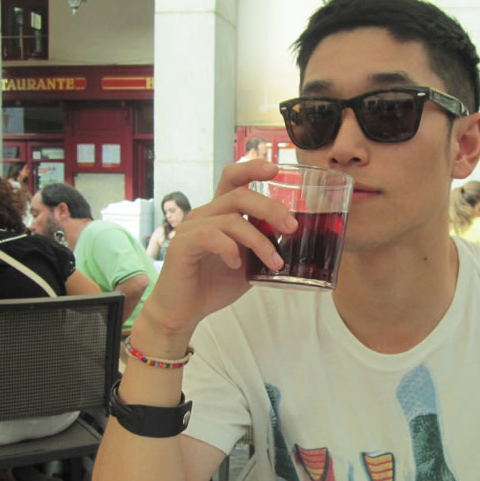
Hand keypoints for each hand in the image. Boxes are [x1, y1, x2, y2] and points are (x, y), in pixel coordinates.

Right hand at [132, 160, 294, 347]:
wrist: (183, 312)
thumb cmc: (213, 285)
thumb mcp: (248, 264)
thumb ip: (264, 248)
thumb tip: (296, 244)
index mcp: (219, 214)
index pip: (232, 178)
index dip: (252, 168)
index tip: (276, 169)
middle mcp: (204, 215)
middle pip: (239, 195)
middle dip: (270, 208)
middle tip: (291, 228)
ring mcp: (192, 228)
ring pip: (231, 219)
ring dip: (259, 241)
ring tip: (275, 262)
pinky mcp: (183, 245)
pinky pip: (212, 236)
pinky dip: (230, 249)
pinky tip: (236, 266)